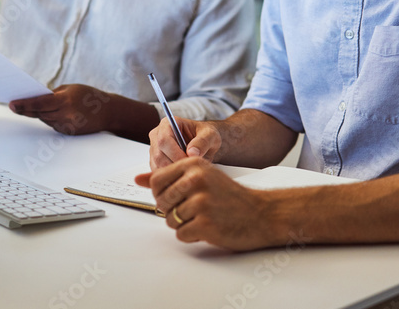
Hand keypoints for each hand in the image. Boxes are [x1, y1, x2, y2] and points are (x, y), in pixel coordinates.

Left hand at [9, 84, 114, 135]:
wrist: (108, 112)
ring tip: (37, 106)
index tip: (11, 104)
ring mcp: (67, 126)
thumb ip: (53, 94)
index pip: (40, 103)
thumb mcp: (71, 89)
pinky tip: (54, 113)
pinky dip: (51, 118)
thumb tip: (36, 99)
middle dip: (26, 109)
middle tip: (13, 104)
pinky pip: (53, 124)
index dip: (24, 104)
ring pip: (45, 119)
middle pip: (39, 113)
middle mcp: (65, 115)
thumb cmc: (89, 95)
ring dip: (40, 113)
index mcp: (66, 101)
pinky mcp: (68, 133)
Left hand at [135, 157, 278, 250]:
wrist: (261, 214)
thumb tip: (137, 179)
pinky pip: (182, 234)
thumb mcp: (201, 177)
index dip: (162, 193)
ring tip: (204, 217)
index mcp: (193, 164)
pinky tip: (209, 228)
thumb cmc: (229, 196)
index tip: (176, 196)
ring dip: (184, 224)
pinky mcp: (205, 224)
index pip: (156, 180)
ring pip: (170, 220)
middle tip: (195, 209)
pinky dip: (193, 235)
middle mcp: (196, 179)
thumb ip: (168, 177)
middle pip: (161, 202)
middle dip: (173, 210)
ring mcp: (201, 202)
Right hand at [147, 118, 220, 169]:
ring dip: (173, 173)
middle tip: (191, 171)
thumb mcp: (210, 135)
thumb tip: (192, 153)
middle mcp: (157, 136)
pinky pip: (159, 173)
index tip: (189, 162)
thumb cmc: (206, 136)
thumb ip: (202, 142)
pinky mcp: (155, 162)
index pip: (164, 140)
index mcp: (167, 124)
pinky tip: (184, 176)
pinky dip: (170, 178)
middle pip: (158, 155)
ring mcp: (154, 150)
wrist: (204, 144)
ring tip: (189, 173)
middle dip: (174, 165)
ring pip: (157, 166)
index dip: (175, 153)